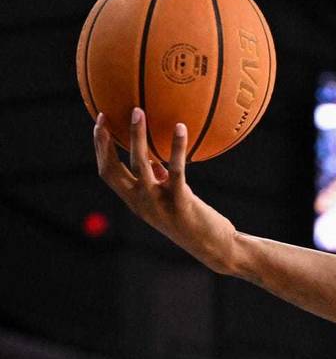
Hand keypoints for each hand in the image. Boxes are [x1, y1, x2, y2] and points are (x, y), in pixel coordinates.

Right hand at [93, 108, 238, 274]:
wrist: (214, 247)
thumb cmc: (194, 222)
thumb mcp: (171, 200)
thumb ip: (160, 181)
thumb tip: (156, 160)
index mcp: (135, 202)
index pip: (108, 173)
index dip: (100, 150)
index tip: (99, 125)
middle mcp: (141, 203)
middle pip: (112, 169)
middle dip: (104, 142)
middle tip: (105, 116)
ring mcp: (158, 203)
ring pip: (140, 164)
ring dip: (136, 136)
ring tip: (138, 111)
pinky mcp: (180, 202)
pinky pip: (176, 169)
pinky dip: (177, 147)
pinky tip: (181, 127)